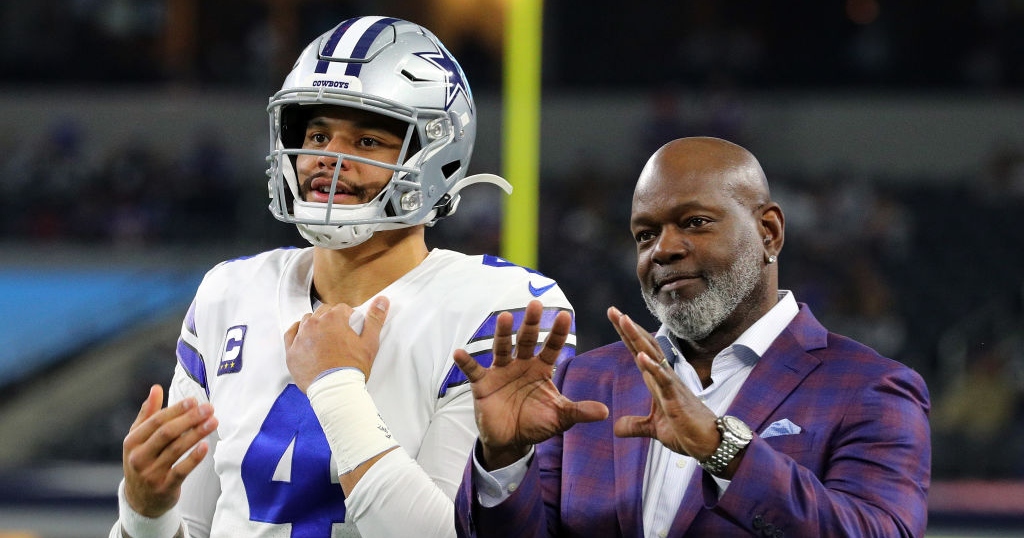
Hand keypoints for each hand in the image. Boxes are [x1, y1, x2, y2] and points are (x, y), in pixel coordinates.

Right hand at [122, 384, 217, 517]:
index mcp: (132, 442)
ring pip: (176, 449)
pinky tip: (206, 446)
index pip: (156, 421)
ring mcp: (151, 474)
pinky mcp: (164, 487)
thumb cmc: (143, 461)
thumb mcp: (138, 439)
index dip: (176, 409)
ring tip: (213, 422)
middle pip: (167, 433)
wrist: (140, 500)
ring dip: (197, 433)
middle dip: (189, 418)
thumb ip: (147, 414)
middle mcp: (139, 457)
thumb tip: (156, 388)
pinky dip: (194, 458)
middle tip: (208, 408)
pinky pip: (181, 470)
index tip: (194, 400)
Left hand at [284, 296, 388, 390]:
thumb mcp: (369, 343)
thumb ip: (375, 319)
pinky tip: (306, 338)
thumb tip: (382, 300)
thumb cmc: (352, 368)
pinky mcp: (291, 350)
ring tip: (324, 339)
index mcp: (334, 319)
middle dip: (332, 320)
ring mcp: (301, 336)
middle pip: (324, 312)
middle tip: (339, 335)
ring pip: (307, 320)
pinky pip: (291, 333)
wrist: (334, 391)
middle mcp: (314, 323)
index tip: (351, 329)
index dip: (348, 318)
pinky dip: (298, 332)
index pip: (342, 309)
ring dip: (315, 325)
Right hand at [453, 299, 607, 469]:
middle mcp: (521, 364)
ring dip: (502, 333)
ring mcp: (501, 371)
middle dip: (531, 323)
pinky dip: (466, 362)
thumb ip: (579, 411)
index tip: (565, 315)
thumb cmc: (537, 423)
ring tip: (505, 317)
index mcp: (541, 368)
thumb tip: (606, 413)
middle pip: (526, 340)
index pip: (552, 347)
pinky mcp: (482, 383)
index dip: (557, 333)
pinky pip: (473, 370)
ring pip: (501, 348)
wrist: (511, 440)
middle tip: (535, 304)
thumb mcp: (560, 418)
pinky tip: (459, 353)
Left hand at [607, 307, 720, 462]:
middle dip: (628, 328)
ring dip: (638, 338)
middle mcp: (664, 376)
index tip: (614, 316)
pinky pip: (663, 380)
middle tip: (612, 310)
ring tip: (624, 320)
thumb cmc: (687, 431)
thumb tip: (617, 428)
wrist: (710, 444)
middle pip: (644, 346)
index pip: (639, 351)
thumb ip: (636, 425)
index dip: (627, 335)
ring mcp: (671, 385)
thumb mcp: (655, 429)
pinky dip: (652, 367)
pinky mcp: (677, 398)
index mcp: (657, 380)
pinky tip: (641, 355)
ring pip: (653, 355)